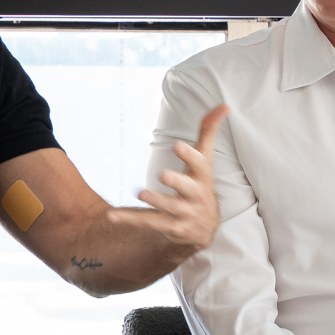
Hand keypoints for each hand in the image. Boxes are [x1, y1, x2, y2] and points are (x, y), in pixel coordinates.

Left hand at [104, 104, 228, 256]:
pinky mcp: (170, 228)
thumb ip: (208, 133)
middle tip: (162, 174)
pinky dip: (129, 219)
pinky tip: (111, 215)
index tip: (178, 145)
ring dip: (154, 201)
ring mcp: (183, 214)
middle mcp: (195, 196)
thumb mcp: (205, 161)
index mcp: (202, 177)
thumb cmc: (199, 186)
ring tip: (140, 193)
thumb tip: (222, 105)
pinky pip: (148, 223)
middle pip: (187, 189)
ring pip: (168, 208)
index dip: (190, 155)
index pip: (200, 164)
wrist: (204, 228)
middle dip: (176, 182)